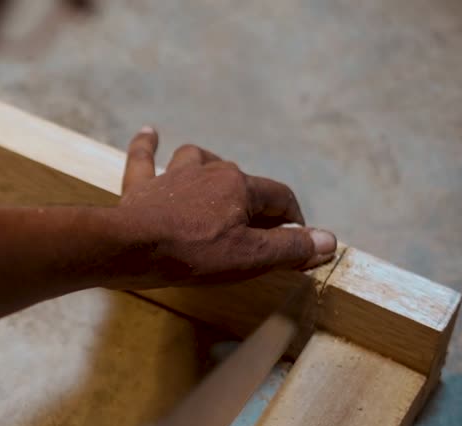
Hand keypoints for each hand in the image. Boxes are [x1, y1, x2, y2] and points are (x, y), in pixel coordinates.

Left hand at [111, 126, 336, 287]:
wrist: (132, 248)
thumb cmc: (194, 254)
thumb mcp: (251, 258)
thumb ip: (290, 248)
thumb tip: (329, 241)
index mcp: (240, 186)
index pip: (280, 198)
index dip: (293, 221)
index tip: (295, 242)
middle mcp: (210, 170)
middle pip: (242, 182)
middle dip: (254, 205)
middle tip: (256, 233)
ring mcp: (174, 175)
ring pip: (198, 159)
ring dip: (209, 167)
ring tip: (214, 180)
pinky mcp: (141, 186)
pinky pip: (144, 157)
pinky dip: (147, 146)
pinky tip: (149, 133)